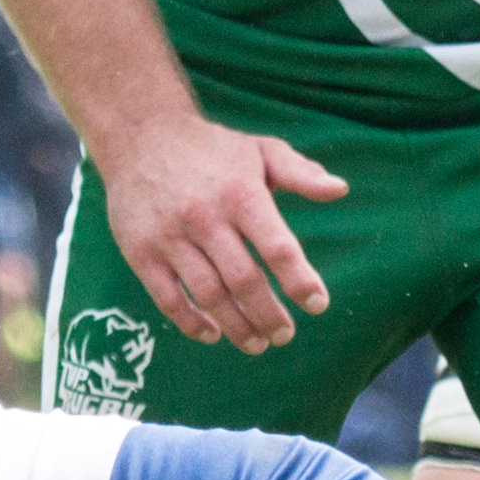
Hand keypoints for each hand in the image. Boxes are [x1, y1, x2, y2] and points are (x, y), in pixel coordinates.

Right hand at [96, 109, 345, 349]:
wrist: (140, 135)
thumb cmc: (211, 149)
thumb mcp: (260, 149)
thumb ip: (300, 172)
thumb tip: (340, 189)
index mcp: (241, 193)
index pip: (277, 247)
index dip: (300, 281)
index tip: (317, 304)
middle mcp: (205, 217)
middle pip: (244, 280)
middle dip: (269, 315)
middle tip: (285, 335)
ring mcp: (170, 237)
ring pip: (209, 295)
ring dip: (236, 327)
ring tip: (257, 343)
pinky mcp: (141, 252)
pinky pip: (168, 299)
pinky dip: (192, 324)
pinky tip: (212, 334)